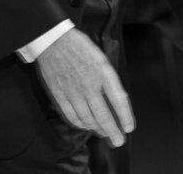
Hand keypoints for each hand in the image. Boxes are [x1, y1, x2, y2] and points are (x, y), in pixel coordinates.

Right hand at [35, 28, 133, 146]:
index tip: (129, 128)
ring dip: (97, 129)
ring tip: (104, 133)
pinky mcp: (59, 95)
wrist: (54, 41)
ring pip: (87, 118)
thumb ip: (108, 79)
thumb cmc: (80, 47)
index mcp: (103, 72)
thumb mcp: (101, 58)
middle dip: (112, 131)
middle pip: (102, 115)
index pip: (118, 99)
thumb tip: (115, 99)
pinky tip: (86, 126)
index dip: (125, 116)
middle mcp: (89, 85)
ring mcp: (73, 92)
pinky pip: (71, 116)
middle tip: (118, 141)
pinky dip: (80, 124)